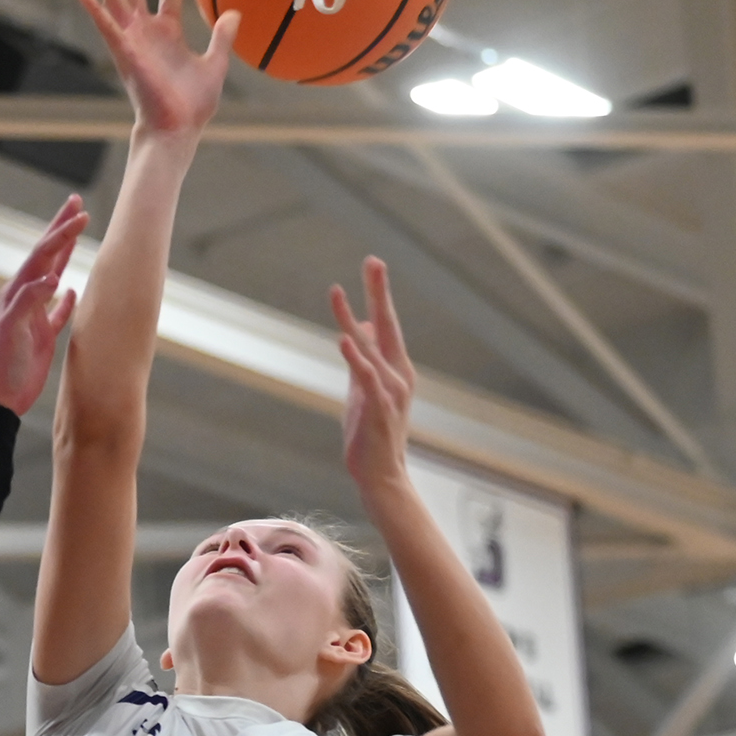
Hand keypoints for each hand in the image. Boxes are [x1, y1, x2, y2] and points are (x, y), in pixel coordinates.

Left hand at [0, 194, 87, 414]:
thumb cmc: (3, 363)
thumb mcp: (14, 329)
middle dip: (61, 228)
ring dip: (66, 253)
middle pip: (47, 255)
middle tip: (76, 203)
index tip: (82, 216)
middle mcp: (25, 298)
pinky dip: (67, 299)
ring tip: (76, 232)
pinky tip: (74, 291)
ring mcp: (34, 315)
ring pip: (53, 276)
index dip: (62, 233)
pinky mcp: (42, 335)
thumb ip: (31, 301)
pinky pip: (58, 311)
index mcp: (17, 292)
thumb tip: (53, 278)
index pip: (43, 254)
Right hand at [73, 0, 239, 140]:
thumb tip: (233, 12)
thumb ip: (222, 37)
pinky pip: (107, 27)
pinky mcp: (125, 54)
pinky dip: (94, 10)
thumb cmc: (192, 106)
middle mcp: (144, 31)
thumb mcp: (216, 64)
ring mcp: (131, 41)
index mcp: (166, 31)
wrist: (177, 131)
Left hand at [332, 257, 416, 491]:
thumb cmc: (371, 432)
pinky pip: (367, 378)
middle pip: (387, 326)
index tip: (373, 263)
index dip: (378, 294)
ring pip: (371, 349)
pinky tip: (344, 338)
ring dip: (351, 320)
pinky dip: (356, 358)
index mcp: (396, 368)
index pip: (386, 324)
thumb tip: (354, 325)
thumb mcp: (363, 387)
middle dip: (379, 292)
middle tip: (373, 260)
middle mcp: (399, 374)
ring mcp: (391, 392)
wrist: (381, 475)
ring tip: (336, 293)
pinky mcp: (379, 409)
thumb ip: (360, 356)